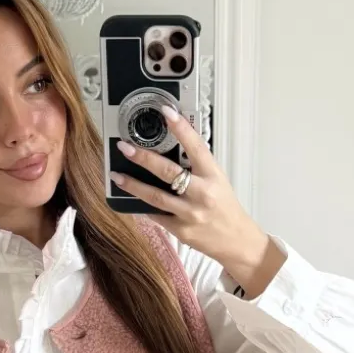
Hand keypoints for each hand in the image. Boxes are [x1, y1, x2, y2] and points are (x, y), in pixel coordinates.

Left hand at [110, 106, 285, 296]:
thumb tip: (171, 150)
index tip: (166, 111)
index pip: (196, 147)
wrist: (236, 241)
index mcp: (213, 176)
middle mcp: (202, 194)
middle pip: (168, 172)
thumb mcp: (218, 181)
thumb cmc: (226, 208)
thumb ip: (197, 168)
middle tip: (125, 148)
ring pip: (155, 197)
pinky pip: (157, 216)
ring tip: (117, 176)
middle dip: (144, 158)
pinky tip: (130, 198)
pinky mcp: (180, 231)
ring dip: (133, 185)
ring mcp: (189, 214)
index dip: (180, 128)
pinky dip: (143, 206)